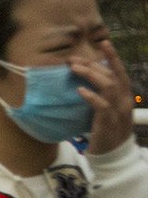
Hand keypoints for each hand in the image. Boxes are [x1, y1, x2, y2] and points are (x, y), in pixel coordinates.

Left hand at [72, 40, 133, 154]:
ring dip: (91, 75)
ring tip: (74, 69)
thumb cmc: (106, 131)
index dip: (113, 57)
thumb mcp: (105, 109)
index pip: (120, 72)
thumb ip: (100, 95)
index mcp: (125, 96)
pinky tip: (80, 91)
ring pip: (108, 87)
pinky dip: (91, 96)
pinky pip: (101, 106)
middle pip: (111, 76)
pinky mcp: (108, 123)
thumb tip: (84, 82)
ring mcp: (117, 111)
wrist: (112, 155)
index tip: (104, 42)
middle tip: (73, 59)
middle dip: (93, 65)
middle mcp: (124, 101)